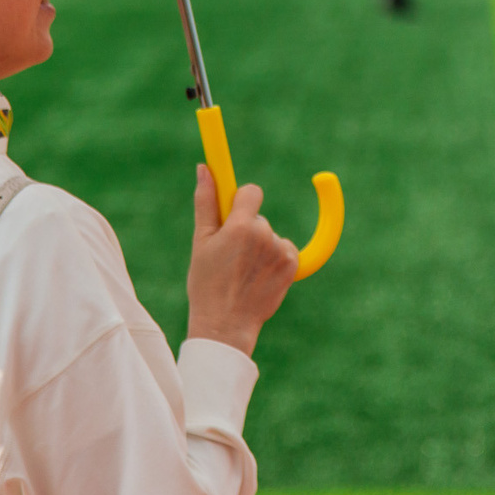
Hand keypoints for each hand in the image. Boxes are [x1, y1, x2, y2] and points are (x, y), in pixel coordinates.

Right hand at [186, 164, 295, 357]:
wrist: (226, 326)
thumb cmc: (206, 284)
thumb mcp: (201, 241)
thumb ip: (206, 201)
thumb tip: (205, 168)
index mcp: (241, 227)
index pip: (252, 191)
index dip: (241, 199)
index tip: (234, 205)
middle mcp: (265, 236)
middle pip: (257, 217)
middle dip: (244, 229)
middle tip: (229, 257)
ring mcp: (281, 251)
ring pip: (270, 234)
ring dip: (259, 245)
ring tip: (242, 271)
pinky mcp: (293, 265)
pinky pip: (284, 248)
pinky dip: (273, 257)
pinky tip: (258, 276)